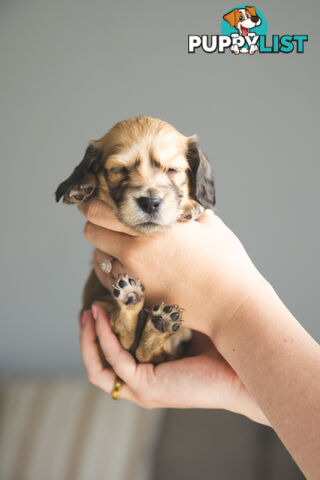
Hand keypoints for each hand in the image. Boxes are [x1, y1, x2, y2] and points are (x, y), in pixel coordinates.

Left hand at [79, 199, 263, 336]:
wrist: (230, 305)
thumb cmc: (225, 262)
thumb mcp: (208, 223)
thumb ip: (185, 208)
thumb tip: (177, 197)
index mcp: (151, 228)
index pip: (100, 212)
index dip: (91, 204)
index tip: (92, 200)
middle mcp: (134, 253)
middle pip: (91, 233)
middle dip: (96, 225)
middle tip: (109, 222)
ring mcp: (133, 278)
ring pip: (98, 259)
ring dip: (105, 249)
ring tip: (121, 246)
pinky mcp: (137, 298)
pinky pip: (110, 282)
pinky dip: (112, 271)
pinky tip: (126, 267)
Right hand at [79, 305, 268, 424]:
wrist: (244, 371)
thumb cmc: (220, 348)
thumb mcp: (182, 326)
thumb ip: (162, 315)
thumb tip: (151, 280)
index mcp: (149, 372)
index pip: (112, 358)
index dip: (100, 334)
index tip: (99, 305)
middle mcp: (141, 383)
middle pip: (98, 366)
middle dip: (87, 337)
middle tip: (87, 310)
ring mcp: (143, 388)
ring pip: (98, 369)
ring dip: (89, 340)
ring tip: (89, 313)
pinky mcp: (149, 387)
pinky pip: (116, 361)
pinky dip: (106, 339)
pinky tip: (105, 318)